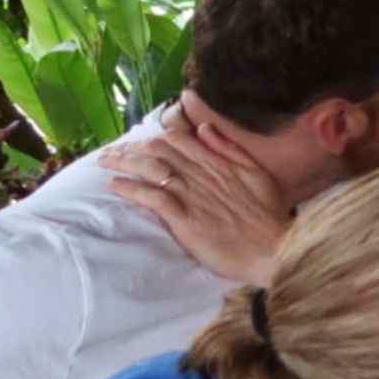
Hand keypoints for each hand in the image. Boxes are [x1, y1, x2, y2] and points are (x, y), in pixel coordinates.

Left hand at [100, 110, 287, 285]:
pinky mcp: (185, 219)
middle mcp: (203, 175)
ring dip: (123, 163)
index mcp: (219, 163)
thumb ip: (231, 149)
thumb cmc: (269, 217)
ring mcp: (193, 196)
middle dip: (130, 148)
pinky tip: (114, 185)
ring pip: (151, 170)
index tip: (136, 143)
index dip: (153, 138)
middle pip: (158, 152)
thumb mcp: (257, 174)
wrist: (274, 250)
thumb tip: (204, 128)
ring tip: (103, 162)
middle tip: (110, 152)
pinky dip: (131, 189)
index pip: (178, 140)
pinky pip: (152, 198)